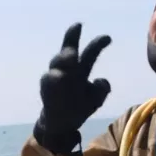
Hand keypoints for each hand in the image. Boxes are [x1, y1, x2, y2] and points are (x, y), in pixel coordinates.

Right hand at [33, 22, 111, 155]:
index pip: (90, 52)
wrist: (62, 123)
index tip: (108, 37)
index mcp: (81, 69)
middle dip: (72, 40)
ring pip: (57, 62)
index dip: (98, 44)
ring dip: (64, 58)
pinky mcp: (46, 88)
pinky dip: (54, 78)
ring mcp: (54, 77)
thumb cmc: (79, 106)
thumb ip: (101, 90)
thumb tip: (101, 81)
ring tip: (72, 57)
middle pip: (68, 50)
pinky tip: (60, 77)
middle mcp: (67, 69)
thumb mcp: (96, 99)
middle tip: (80, 32)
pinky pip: (49, 81)